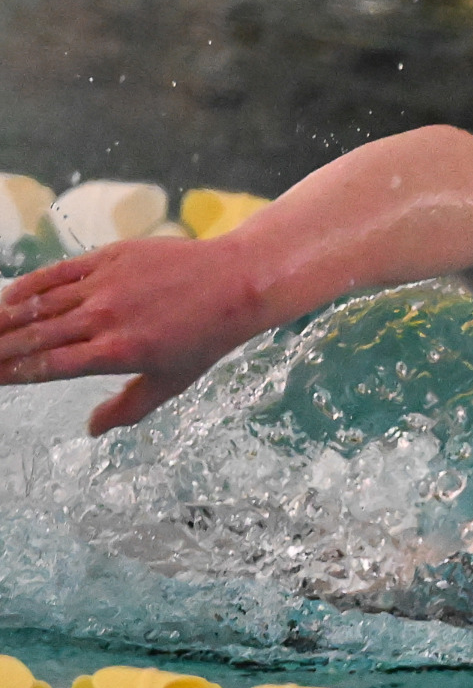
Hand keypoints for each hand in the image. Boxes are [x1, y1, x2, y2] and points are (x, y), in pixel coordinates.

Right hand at [0, 236, 266, 434]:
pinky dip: (27, 286)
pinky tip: (7, 299)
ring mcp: (105, 285)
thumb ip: (128, 407)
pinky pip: (57, 273)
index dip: (11, 373)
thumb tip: (92, 430)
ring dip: (3, 318)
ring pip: (38, 303)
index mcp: (117, 353)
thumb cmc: (205, 338)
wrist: (235, 283)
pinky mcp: (109, 257)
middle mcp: (104, 318)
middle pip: (33, 336)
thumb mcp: (172, 382)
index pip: (47, 366)